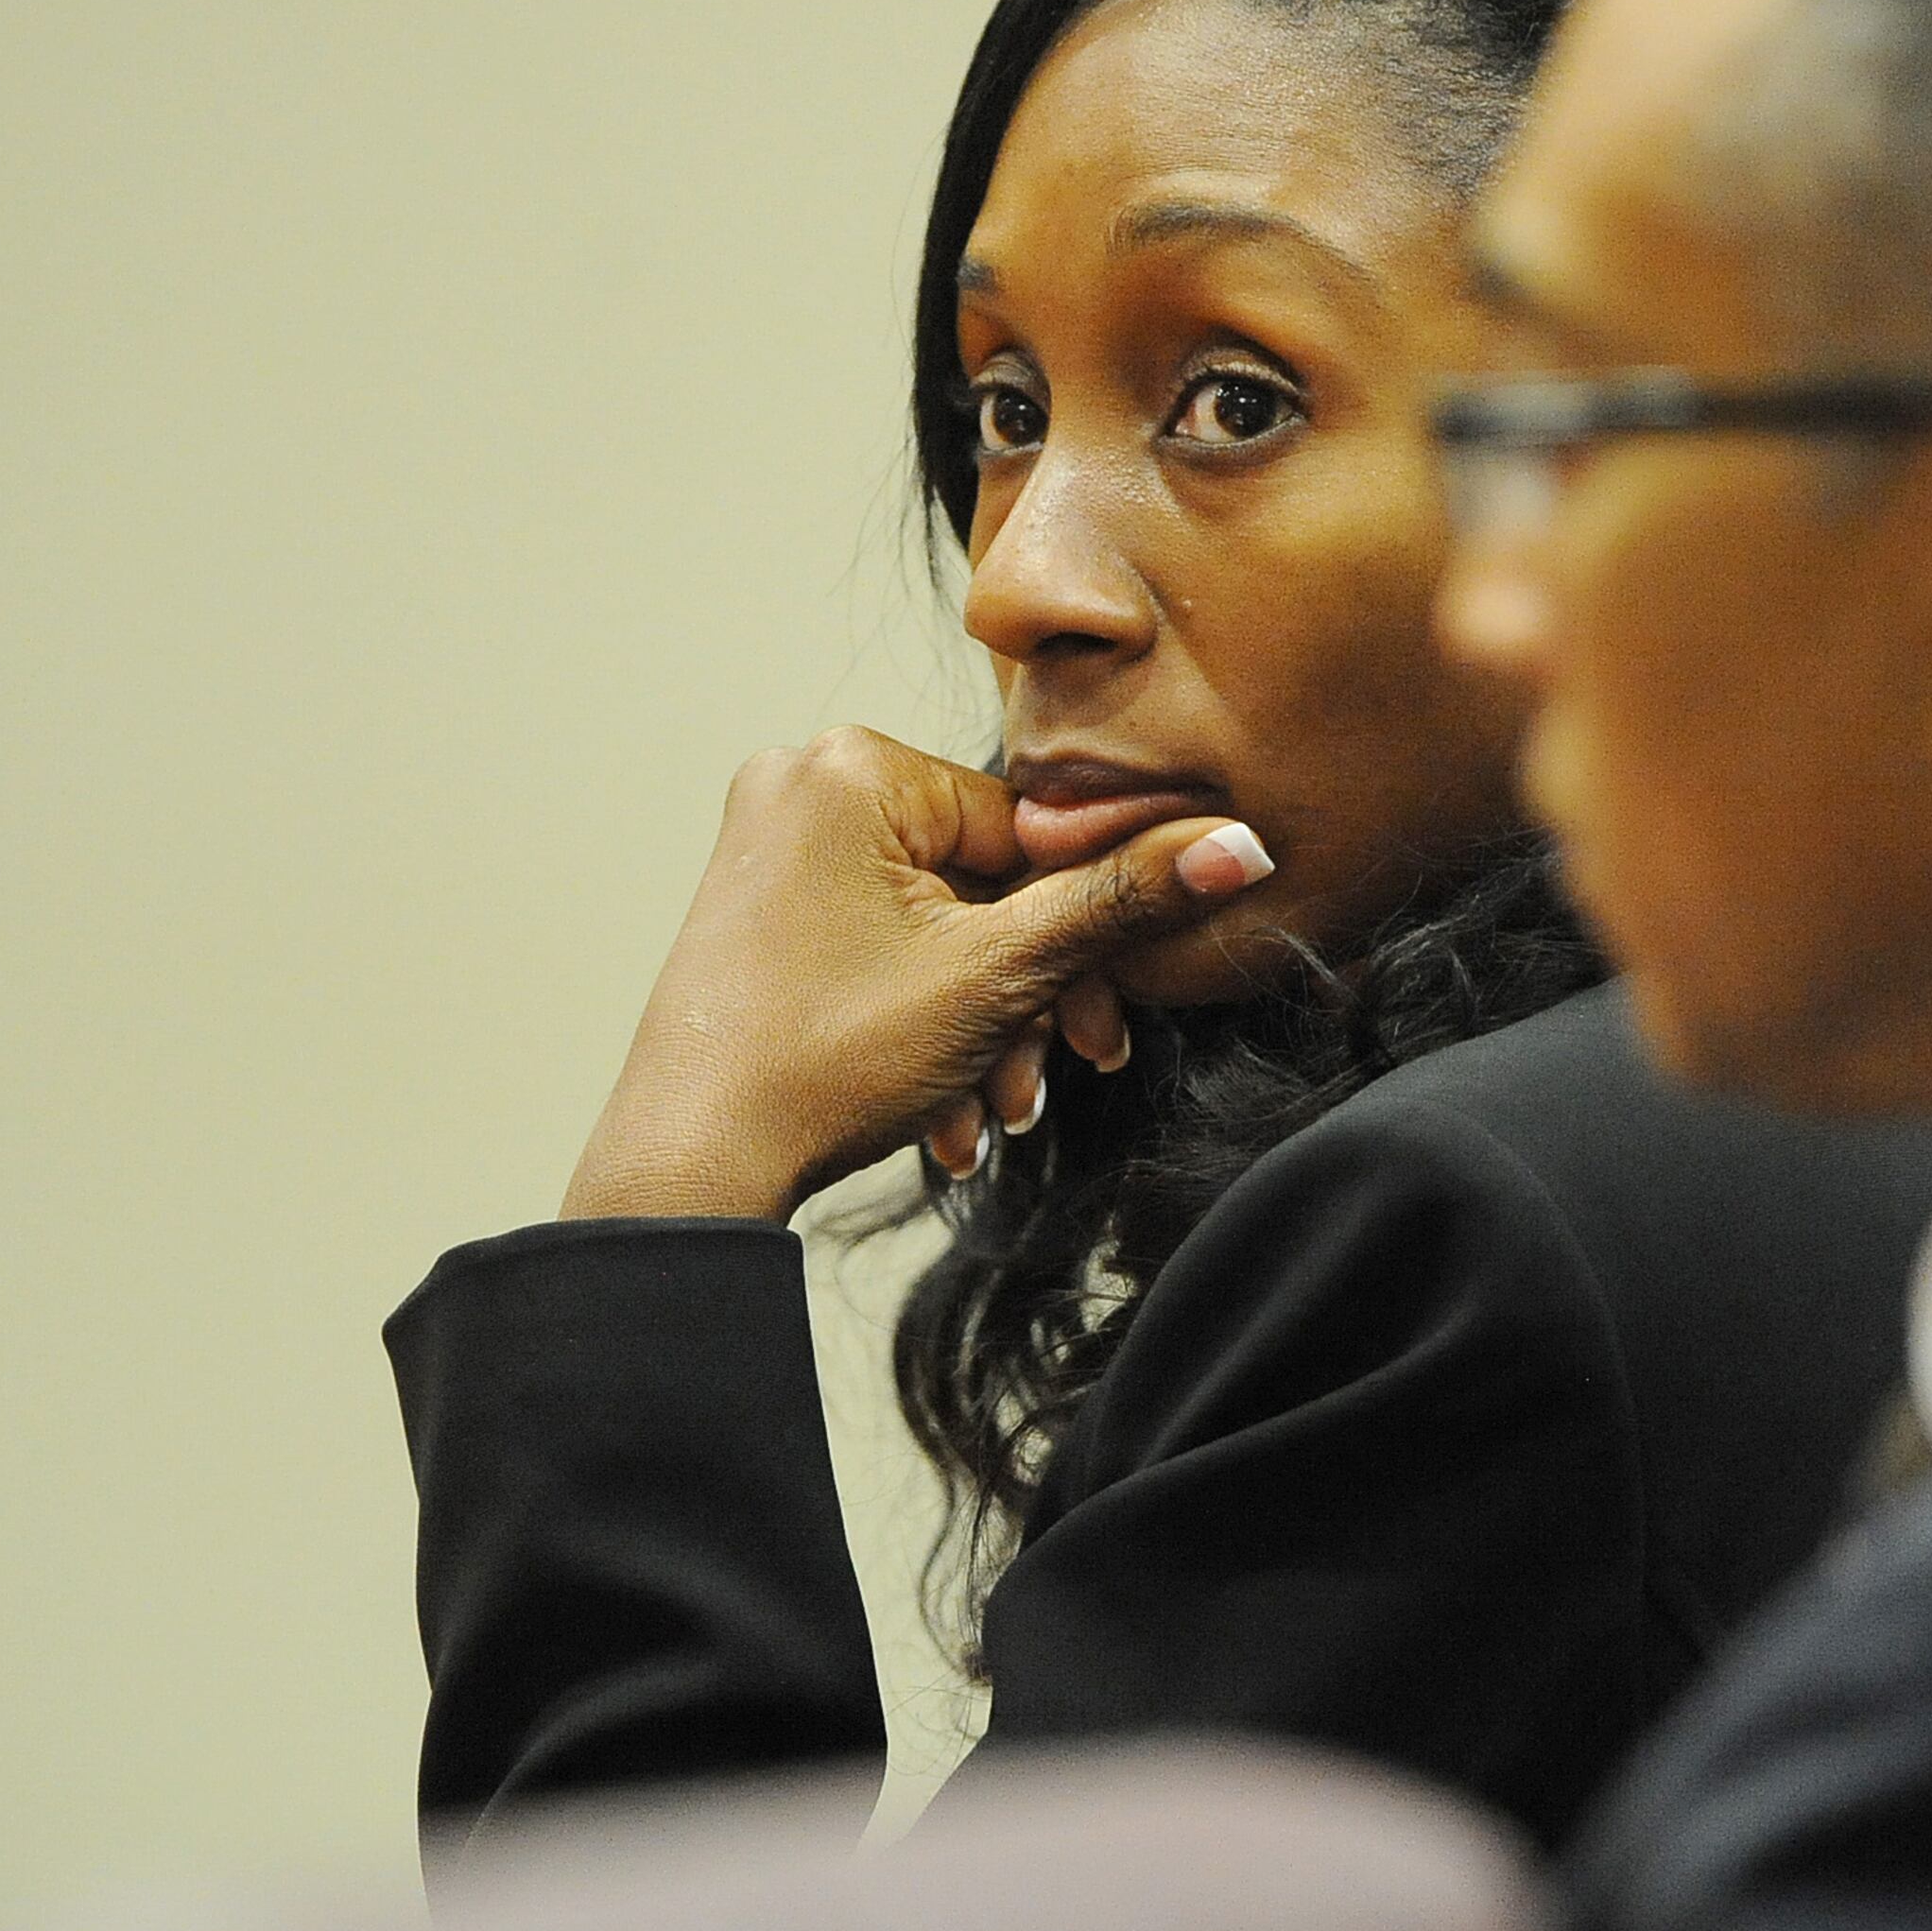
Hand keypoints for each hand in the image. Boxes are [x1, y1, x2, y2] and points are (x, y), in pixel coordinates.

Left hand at [561, 728, 1272, 1221]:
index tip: (1104, 1025)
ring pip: (938, 930)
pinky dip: (925, 1024)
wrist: (689, 1164)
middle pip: (984, 884)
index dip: (1079, 933)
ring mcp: (772, 849)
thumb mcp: (1000, 976)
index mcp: (852, 766)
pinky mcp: (761, 910)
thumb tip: (1242, 846)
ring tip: (994, 1115)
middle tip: (1061, 1078)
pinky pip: (882, 947)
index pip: (1027, 829)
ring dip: (985, 1030)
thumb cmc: (826, 1057)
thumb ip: (1122, 902)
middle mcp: (801, 784)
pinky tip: (944, 1114)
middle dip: (1029, 999)